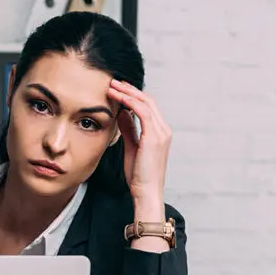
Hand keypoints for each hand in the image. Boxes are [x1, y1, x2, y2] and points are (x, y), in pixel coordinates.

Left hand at [107, 79, 171, 214]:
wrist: (146, 191)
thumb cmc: (138, 175)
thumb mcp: (132, 148)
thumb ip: (129, 130)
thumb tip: (122, 114)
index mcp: (159, 133)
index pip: (147, 107)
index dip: (132, 96)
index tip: (117, 90)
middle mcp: (163, 130)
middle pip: (147, 101)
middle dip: (129, 90)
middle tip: (113, 82)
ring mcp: (161, 132)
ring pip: (145, 103)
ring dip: (127, 93)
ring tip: (112, 87)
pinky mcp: (154, 137)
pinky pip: (143, 112)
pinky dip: (130, 103)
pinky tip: (118, 99)